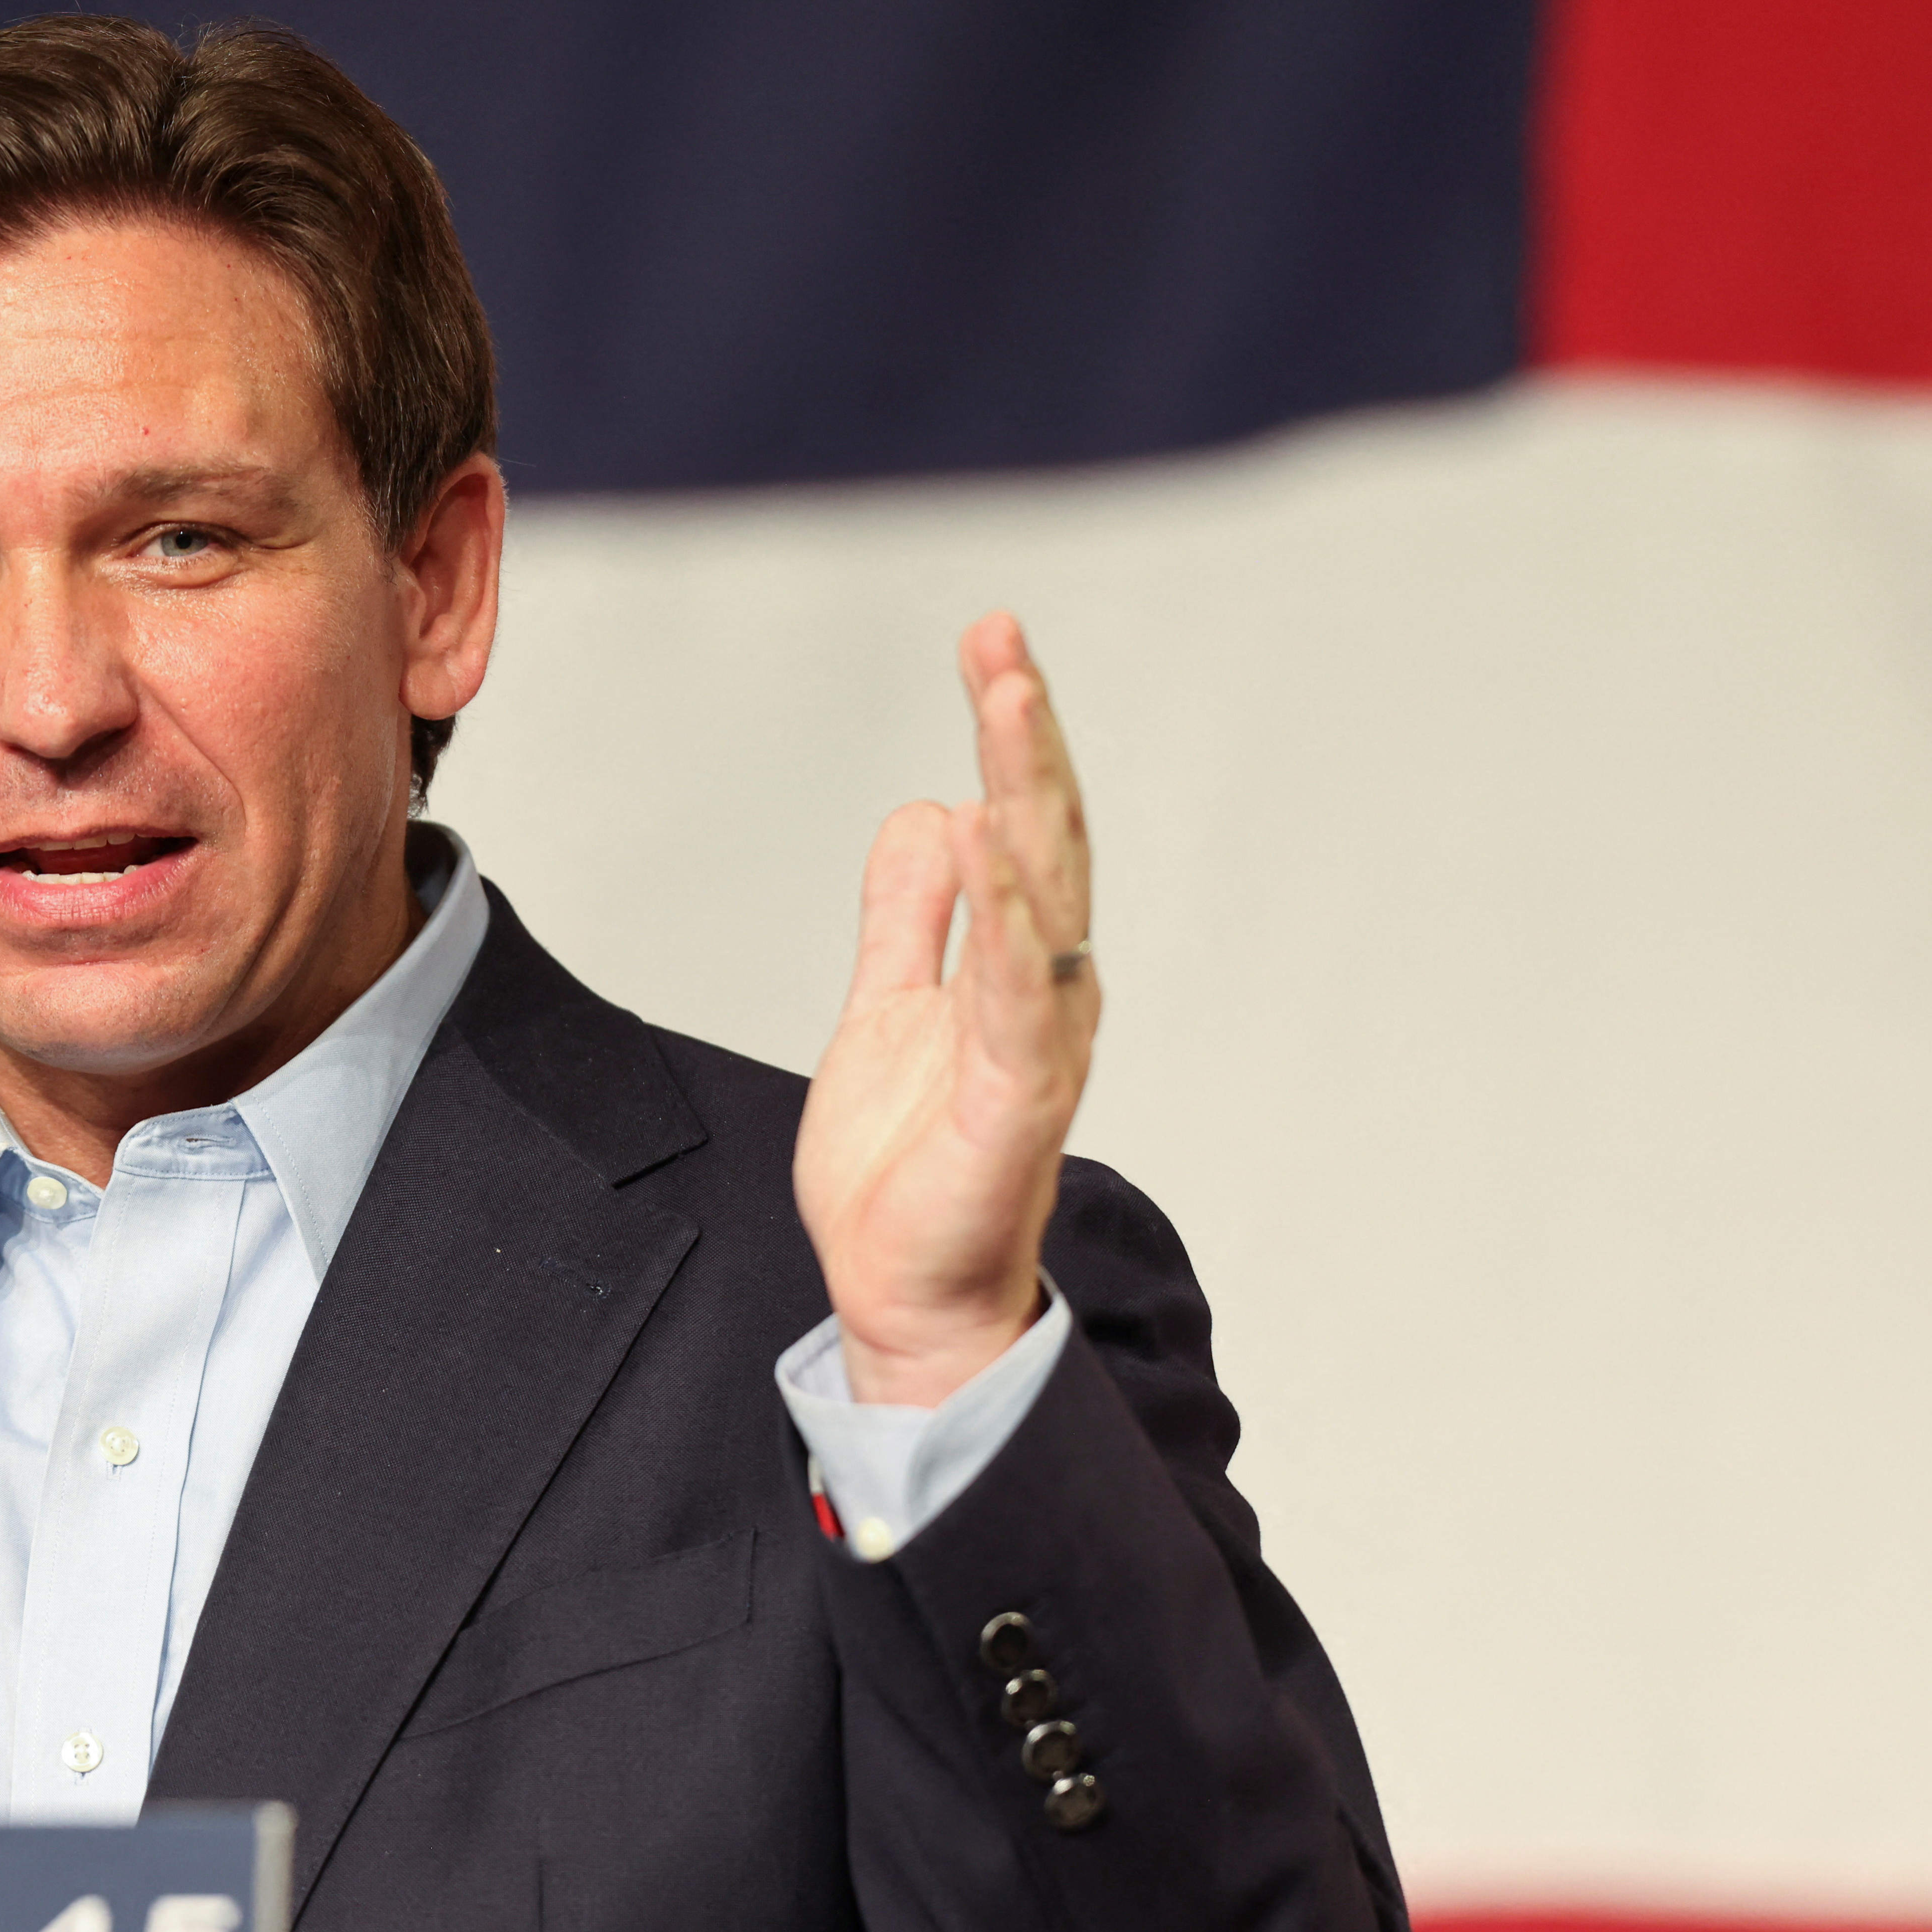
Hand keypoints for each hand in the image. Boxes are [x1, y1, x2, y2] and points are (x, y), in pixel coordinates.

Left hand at [794, 613, 1097, 1406]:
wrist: (899, 1290)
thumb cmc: (903, 1164)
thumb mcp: (886, 1006)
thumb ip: (910, 916)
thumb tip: (932, 813)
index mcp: (1014, 966)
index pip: (1019, 825)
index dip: (1008, 734)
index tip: (990, 641)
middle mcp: (1043, 992)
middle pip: (1045, 839)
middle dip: (1025, 737)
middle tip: (1004, 642)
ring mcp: (1036, 1044)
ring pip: (1045, 896)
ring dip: (1027, 794)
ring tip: (1008, 701)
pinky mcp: (1013, 1101)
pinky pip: (1015, 994)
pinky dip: (1006, 915)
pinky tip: (985, 840)